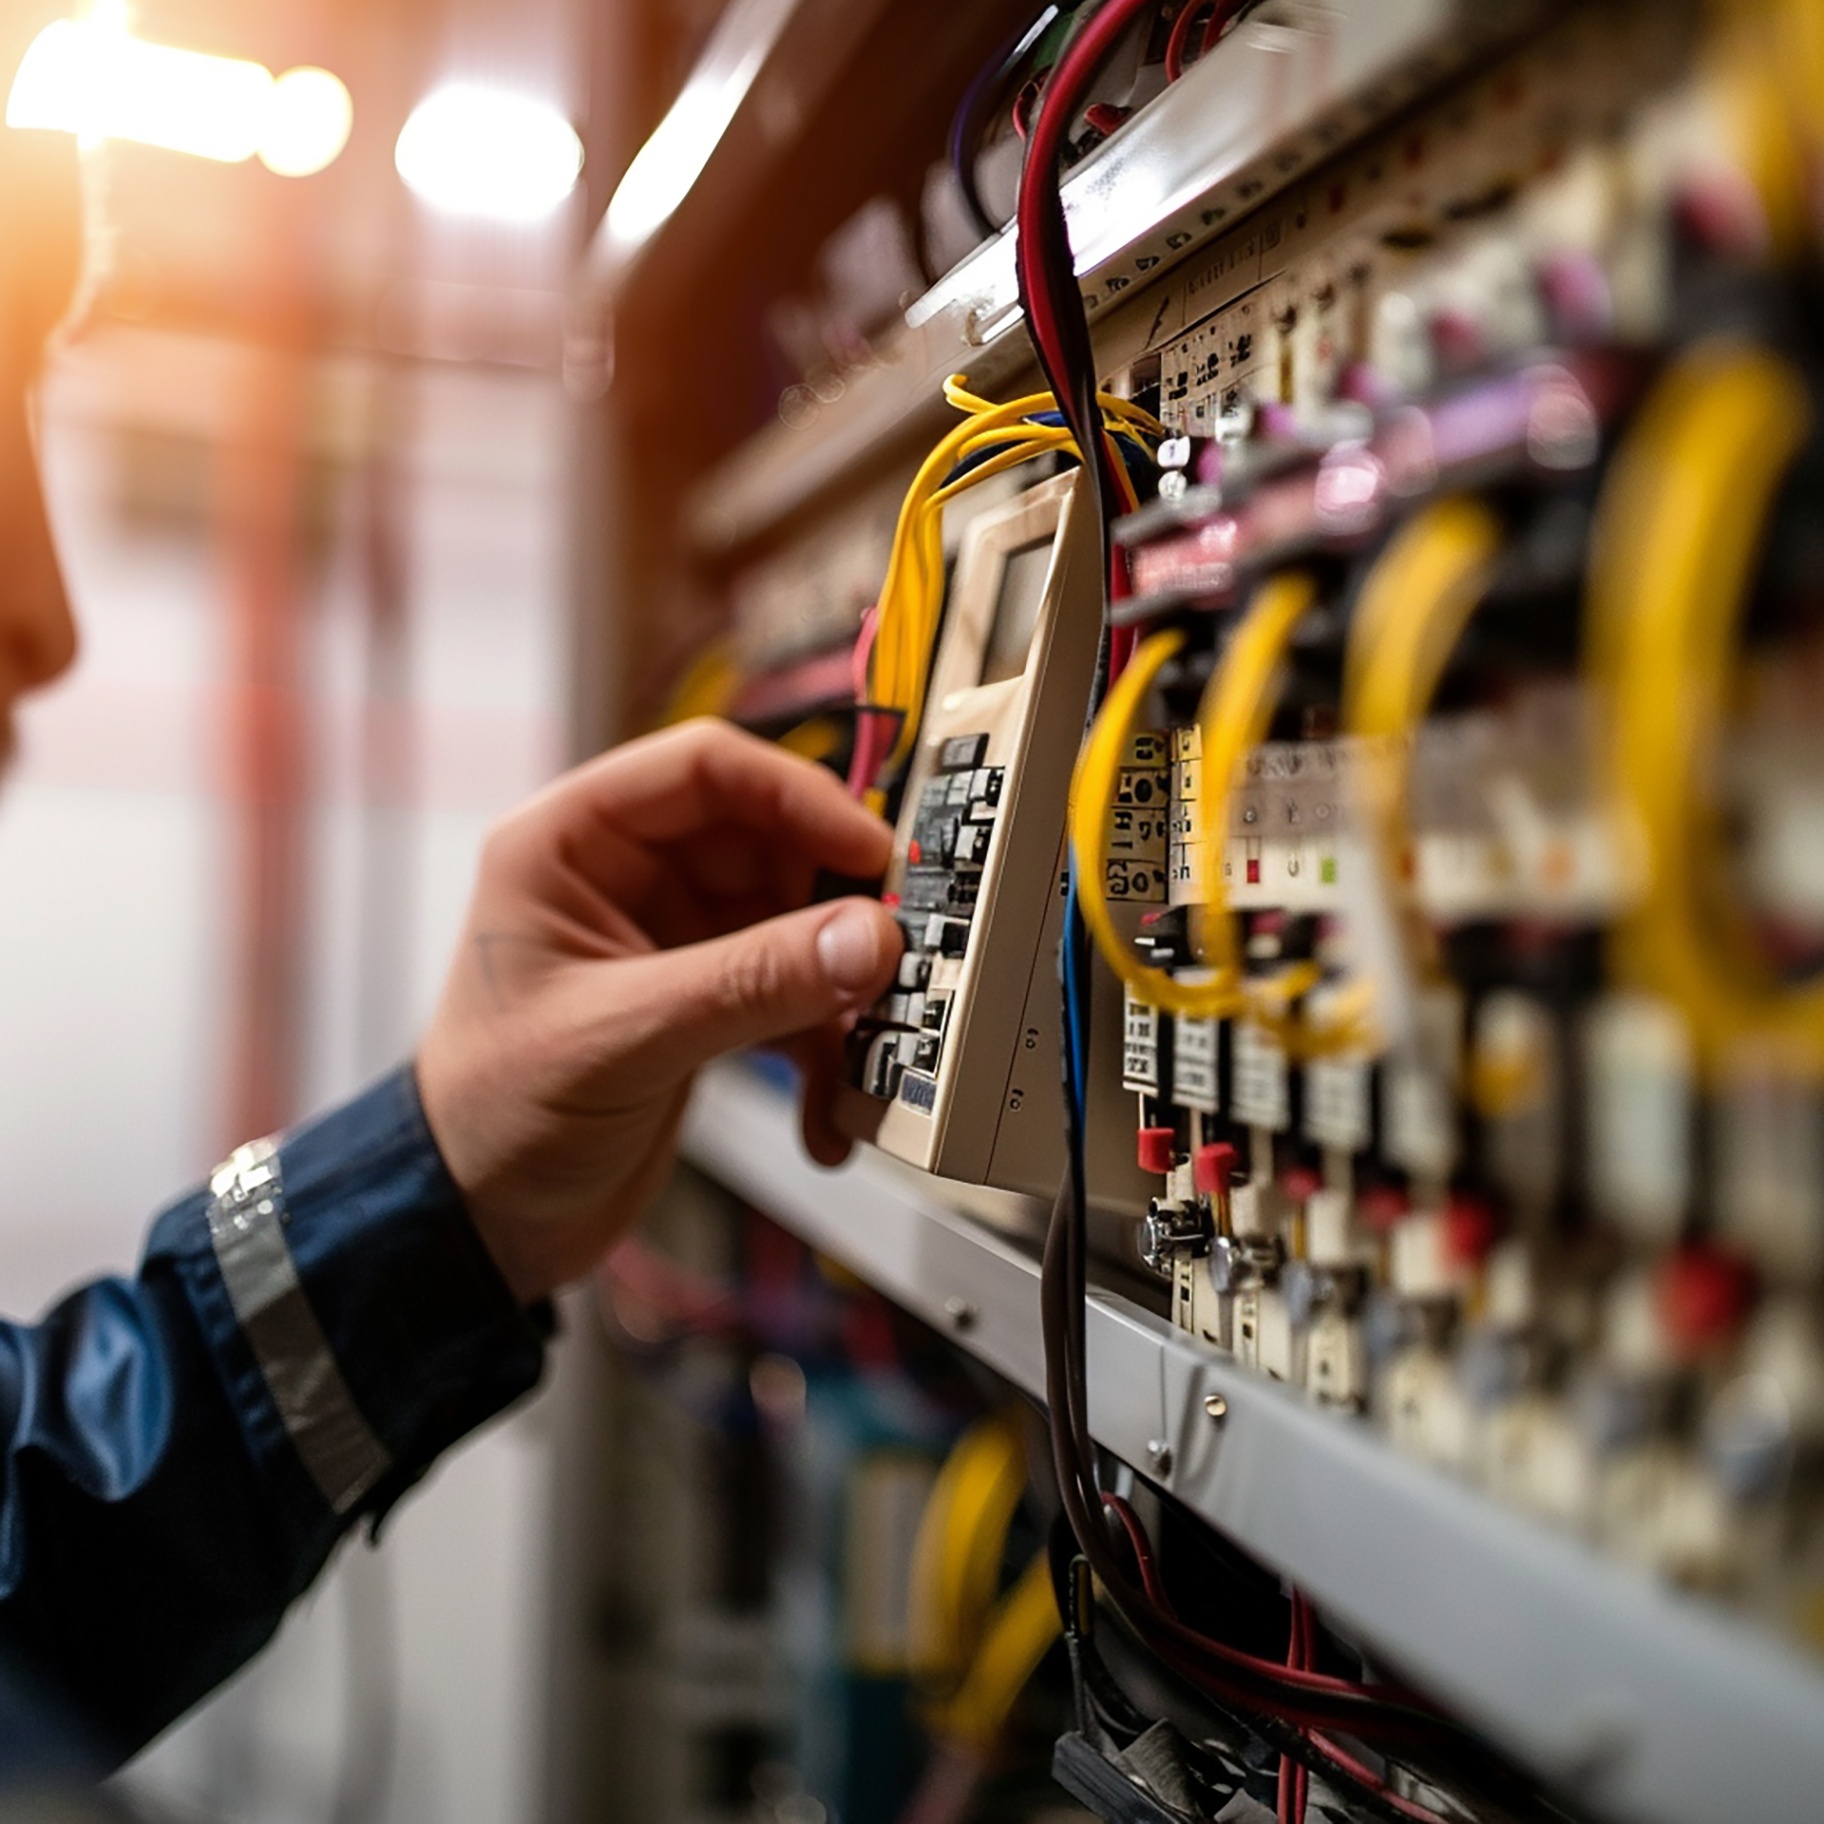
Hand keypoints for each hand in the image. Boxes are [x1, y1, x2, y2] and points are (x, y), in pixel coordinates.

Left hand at [416, 719, 901, 1302]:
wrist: (480, 1223)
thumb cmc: (493, 1116)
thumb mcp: (624, 1038)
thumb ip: (749, 983)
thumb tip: (863, 938)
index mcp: (570, 844)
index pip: (705, 768)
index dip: (797, 797)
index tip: (867, 852)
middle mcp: (623, 876)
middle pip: (765, 841)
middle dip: (829, 904)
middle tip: (884, 955)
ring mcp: (668, 938)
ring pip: (791, 920)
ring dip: (832, 986)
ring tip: (858, 1044)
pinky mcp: (702, 999)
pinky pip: (789, 993)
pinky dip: (817, 1047)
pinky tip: (823, 1109)